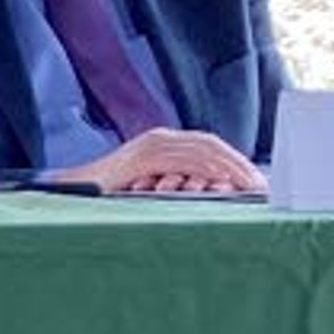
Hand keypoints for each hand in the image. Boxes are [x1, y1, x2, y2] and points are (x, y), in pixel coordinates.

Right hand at [57, 130, 263, 195]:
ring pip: (202, 150)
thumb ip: (173, 183)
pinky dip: (207, 170)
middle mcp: (159, 137)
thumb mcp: (149, 186)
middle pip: (210, 143)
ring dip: (230, 168)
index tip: (255, 180)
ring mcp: (151, 144)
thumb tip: (204, 194)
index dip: (233, 160)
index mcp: (162, 142)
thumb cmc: (109, 195)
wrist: (73, 191)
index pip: (207, 145)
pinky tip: (223, 183)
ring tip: (250, 186)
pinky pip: (184, 160)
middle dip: (238, 163)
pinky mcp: (143, 156)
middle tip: (261, 183)